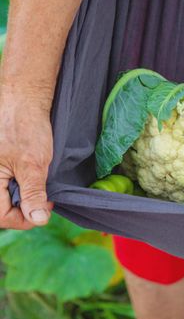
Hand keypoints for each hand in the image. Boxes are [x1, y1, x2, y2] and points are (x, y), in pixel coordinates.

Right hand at [0, 84, 53, 228]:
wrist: (22, 99)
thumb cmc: (25, 128)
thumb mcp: (34, 164)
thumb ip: (33, 194)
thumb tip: (38, 219)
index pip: (2, 216)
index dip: (25, 218)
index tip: (45, 208)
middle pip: (2, 208)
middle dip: (24, 207)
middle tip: (44, 197)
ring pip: (5, 196)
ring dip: (22, 195)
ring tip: (38, 183)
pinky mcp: (0, 165)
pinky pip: (5, 183)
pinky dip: (19, 184)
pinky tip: (31, 176)